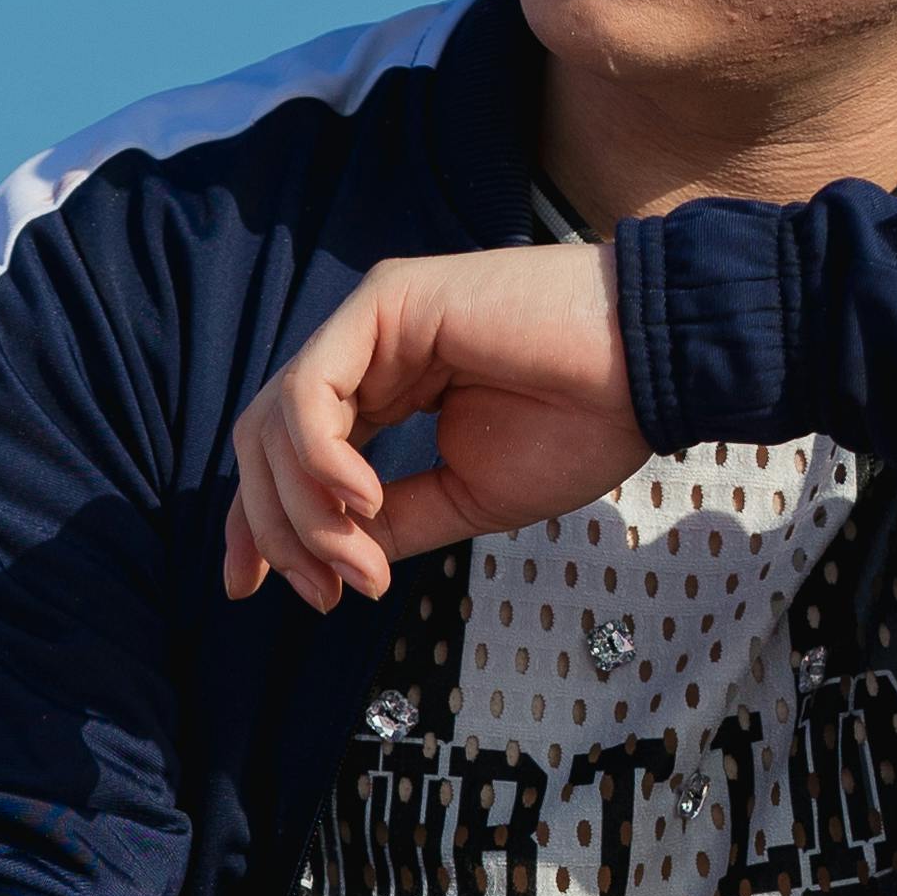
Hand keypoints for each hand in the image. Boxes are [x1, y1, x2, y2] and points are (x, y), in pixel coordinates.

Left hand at [225, 240, 644, 609]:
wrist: (648, 375)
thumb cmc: (580, 427)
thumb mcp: (466, 498)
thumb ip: (393, 523)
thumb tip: (330, 561)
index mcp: (384, 392)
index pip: (286, 455)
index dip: (257, 524)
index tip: (248, 589)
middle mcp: (366, 353)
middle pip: (264, 443)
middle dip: (277, 530)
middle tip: (324, 593)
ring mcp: (371, 323)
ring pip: (276, 422)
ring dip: (306, 510)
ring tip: (361, 560)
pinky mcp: (385, 302)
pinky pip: (311, 391)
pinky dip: (320, 458)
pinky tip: (363, 499)